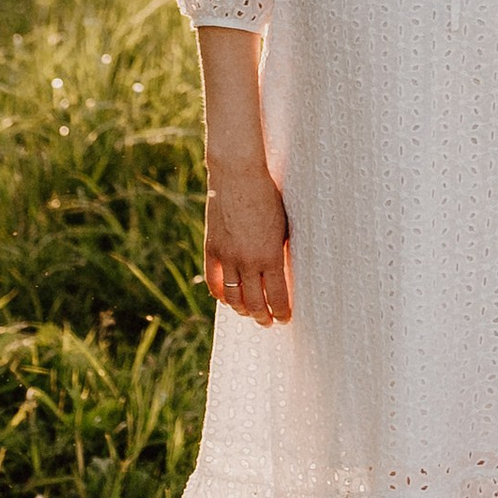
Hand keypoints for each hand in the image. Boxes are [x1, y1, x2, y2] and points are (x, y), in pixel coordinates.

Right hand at [205, 165, 292, 322]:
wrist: (238, 175)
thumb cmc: (268, 196)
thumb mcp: (283, 225)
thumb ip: (280, 251)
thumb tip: (281, 274)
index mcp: (270, 255)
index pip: (277, 296)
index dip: (282, 312)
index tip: (285, 319)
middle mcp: (247, 260)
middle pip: (254, 302)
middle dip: (263, 316)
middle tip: (269, 322)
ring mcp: (227, 256)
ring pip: (233, 296)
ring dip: (242, 310)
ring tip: (249, 313)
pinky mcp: (212, 248)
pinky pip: (214, 281)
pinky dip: (221, 295)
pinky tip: (228, 299)